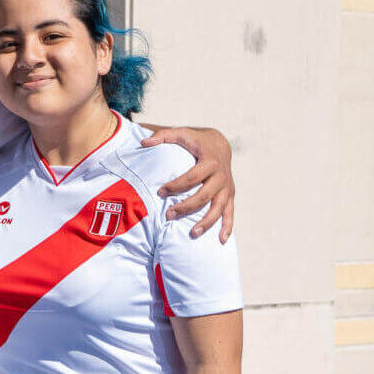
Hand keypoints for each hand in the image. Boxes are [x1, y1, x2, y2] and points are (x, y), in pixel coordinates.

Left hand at [141, 126, 233, 242]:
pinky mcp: (230, 194)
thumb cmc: (196, 140)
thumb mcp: (181, 133)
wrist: (220, 143)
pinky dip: (227, 227)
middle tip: (168, 215)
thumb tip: (143, 143)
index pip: (191, 177)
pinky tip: (221, 240)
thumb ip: (162, 136)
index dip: (175, 186)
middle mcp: (221, 176)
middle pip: (204, 195)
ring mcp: (227, 187)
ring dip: (207, 222)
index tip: (160, 193)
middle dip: (186, 207)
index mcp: (210, 161)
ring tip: (193, 234)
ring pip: (219, 207)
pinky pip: (230, 212)